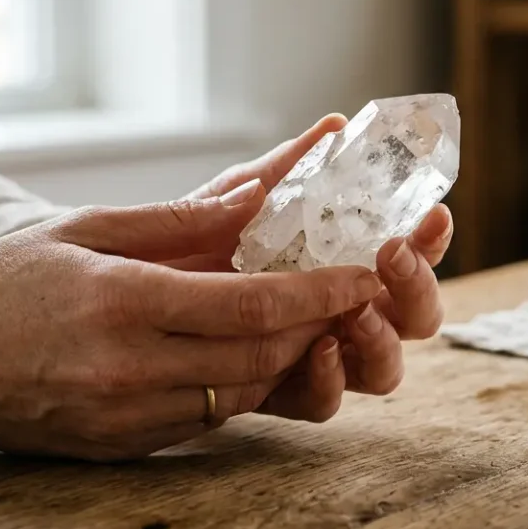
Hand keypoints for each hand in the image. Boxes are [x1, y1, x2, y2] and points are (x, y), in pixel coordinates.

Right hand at [0, 197, 382, 461]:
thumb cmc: (0, 284)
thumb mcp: (84, 228)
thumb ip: (176, 219)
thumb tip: (253, 196)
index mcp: (122, 302)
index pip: (251, 305)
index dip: (319, 292)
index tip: (362, 276)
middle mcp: (129, 368)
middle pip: (260, 357)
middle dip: (315, 328)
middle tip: (347, 297)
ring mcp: (124, 417)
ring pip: (240, 396)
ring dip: (282, 361)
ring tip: (305, 323)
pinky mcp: (119, 447)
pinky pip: (204, 423)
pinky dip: (237, 390)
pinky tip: (245, 358)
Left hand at [185, 114, 453, 417]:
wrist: (94, 309)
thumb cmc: (162, 248)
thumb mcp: (217, 203)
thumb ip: (274, 174)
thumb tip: (332, 126)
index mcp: (336, 261)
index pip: (405, 253)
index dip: (430, 239)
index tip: (433, 215)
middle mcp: (337, 312)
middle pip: (412, 315)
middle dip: (418, 290)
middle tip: (393, 258)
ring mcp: (312, 355)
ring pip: (380, 367)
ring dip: (384, 340)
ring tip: (359, 313)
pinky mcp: (275, 392)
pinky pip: (321, 402)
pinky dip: (331, 380)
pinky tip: (320, 350)